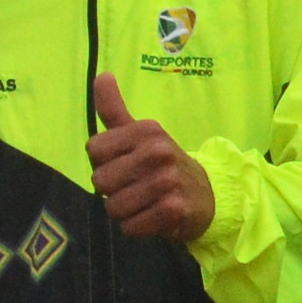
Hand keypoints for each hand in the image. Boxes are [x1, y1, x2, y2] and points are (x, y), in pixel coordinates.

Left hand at [88, 71, 213, 242]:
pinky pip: (131, 226)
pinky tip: (152, 217)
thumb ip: (115, 109)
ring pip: (114, 207)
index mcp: (147, 130)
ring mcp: (167, 180)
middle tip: (134, 187)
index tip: (124, 164)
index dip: (103, 162)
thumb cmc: (163, 164)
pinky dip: (136, 227)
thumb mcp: (141, 134)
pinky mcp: (174, 210)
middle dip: (112, 191)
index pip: (94, 150)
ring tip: (143, 202)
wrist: (207, 196)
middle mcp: (158, 151)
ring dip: (124, 211)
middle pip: (100, 180)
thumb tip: (102, 75)